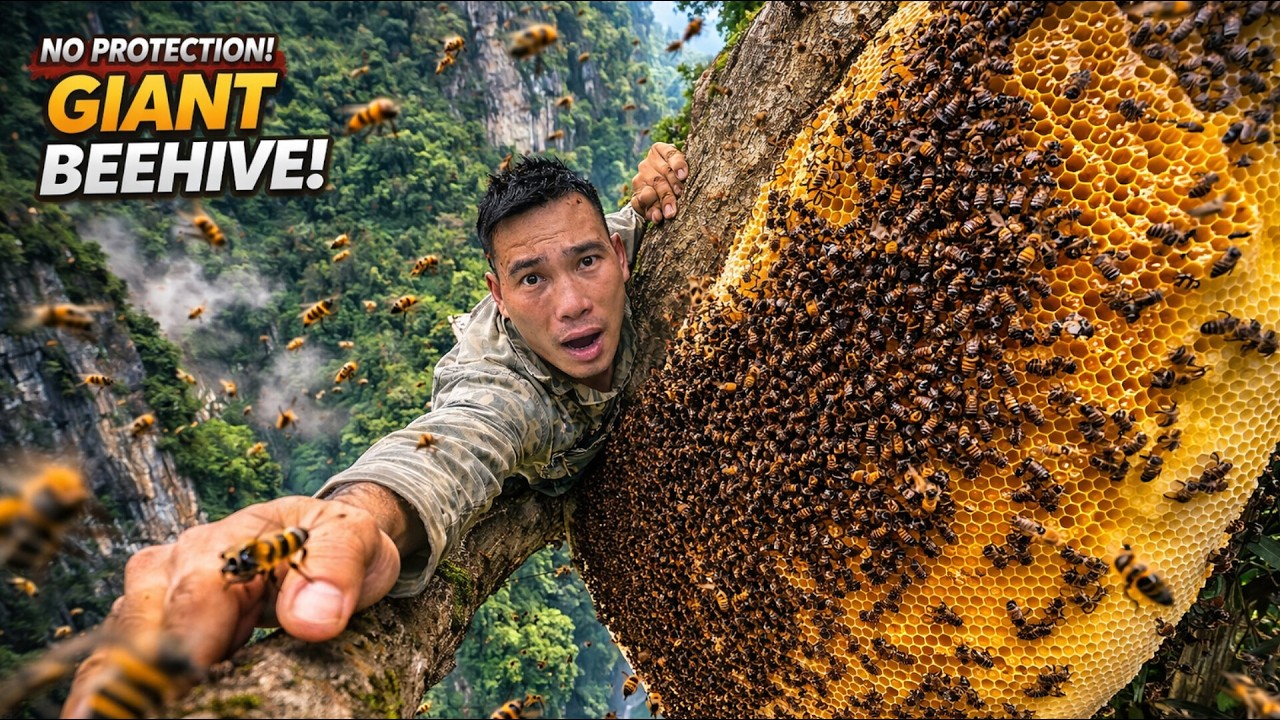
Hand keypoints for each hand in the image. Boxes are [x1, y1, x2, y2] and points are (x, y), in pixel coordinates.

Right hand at [61, 495, 399, 716]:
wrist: (330, 535)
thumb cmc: (340, 540)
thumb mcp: (354, 540)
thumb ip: (335, 570)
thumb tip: (310, 618)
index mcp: (224, 543)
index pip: (194, 603)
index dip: (188, 652)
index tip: (188, 688)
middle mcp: (177, 565)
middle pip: (144, 630)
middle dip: (146, 678)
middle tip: (146, 715)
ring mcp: (160, 592)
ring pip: (124, 648)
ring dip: (131, 687)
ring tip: (127, 718)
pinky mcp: (159, 620)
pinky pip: (132, 660)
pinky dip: (137, 688)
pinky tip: (142, 710)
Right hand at [630, 142, 687, 222]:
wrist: (656, 197)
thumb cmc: (675, 179)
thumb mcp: (680, 172)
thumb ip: (682, 172)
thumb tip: (683, 177)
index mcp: (659, 151)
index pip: (669, 153)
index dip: (677, 163)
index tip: (683, 175)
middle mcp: (647, 163)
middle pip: (662, 174)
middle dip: (672, 186)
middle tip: (680, 196)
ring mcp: (639, 179)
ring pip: (652, 188)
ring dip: (663, 200)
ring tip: (670, 212)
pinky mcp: (635, 195)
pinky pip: (641, 202)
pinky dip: (651, 210)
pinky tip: (657, 217)